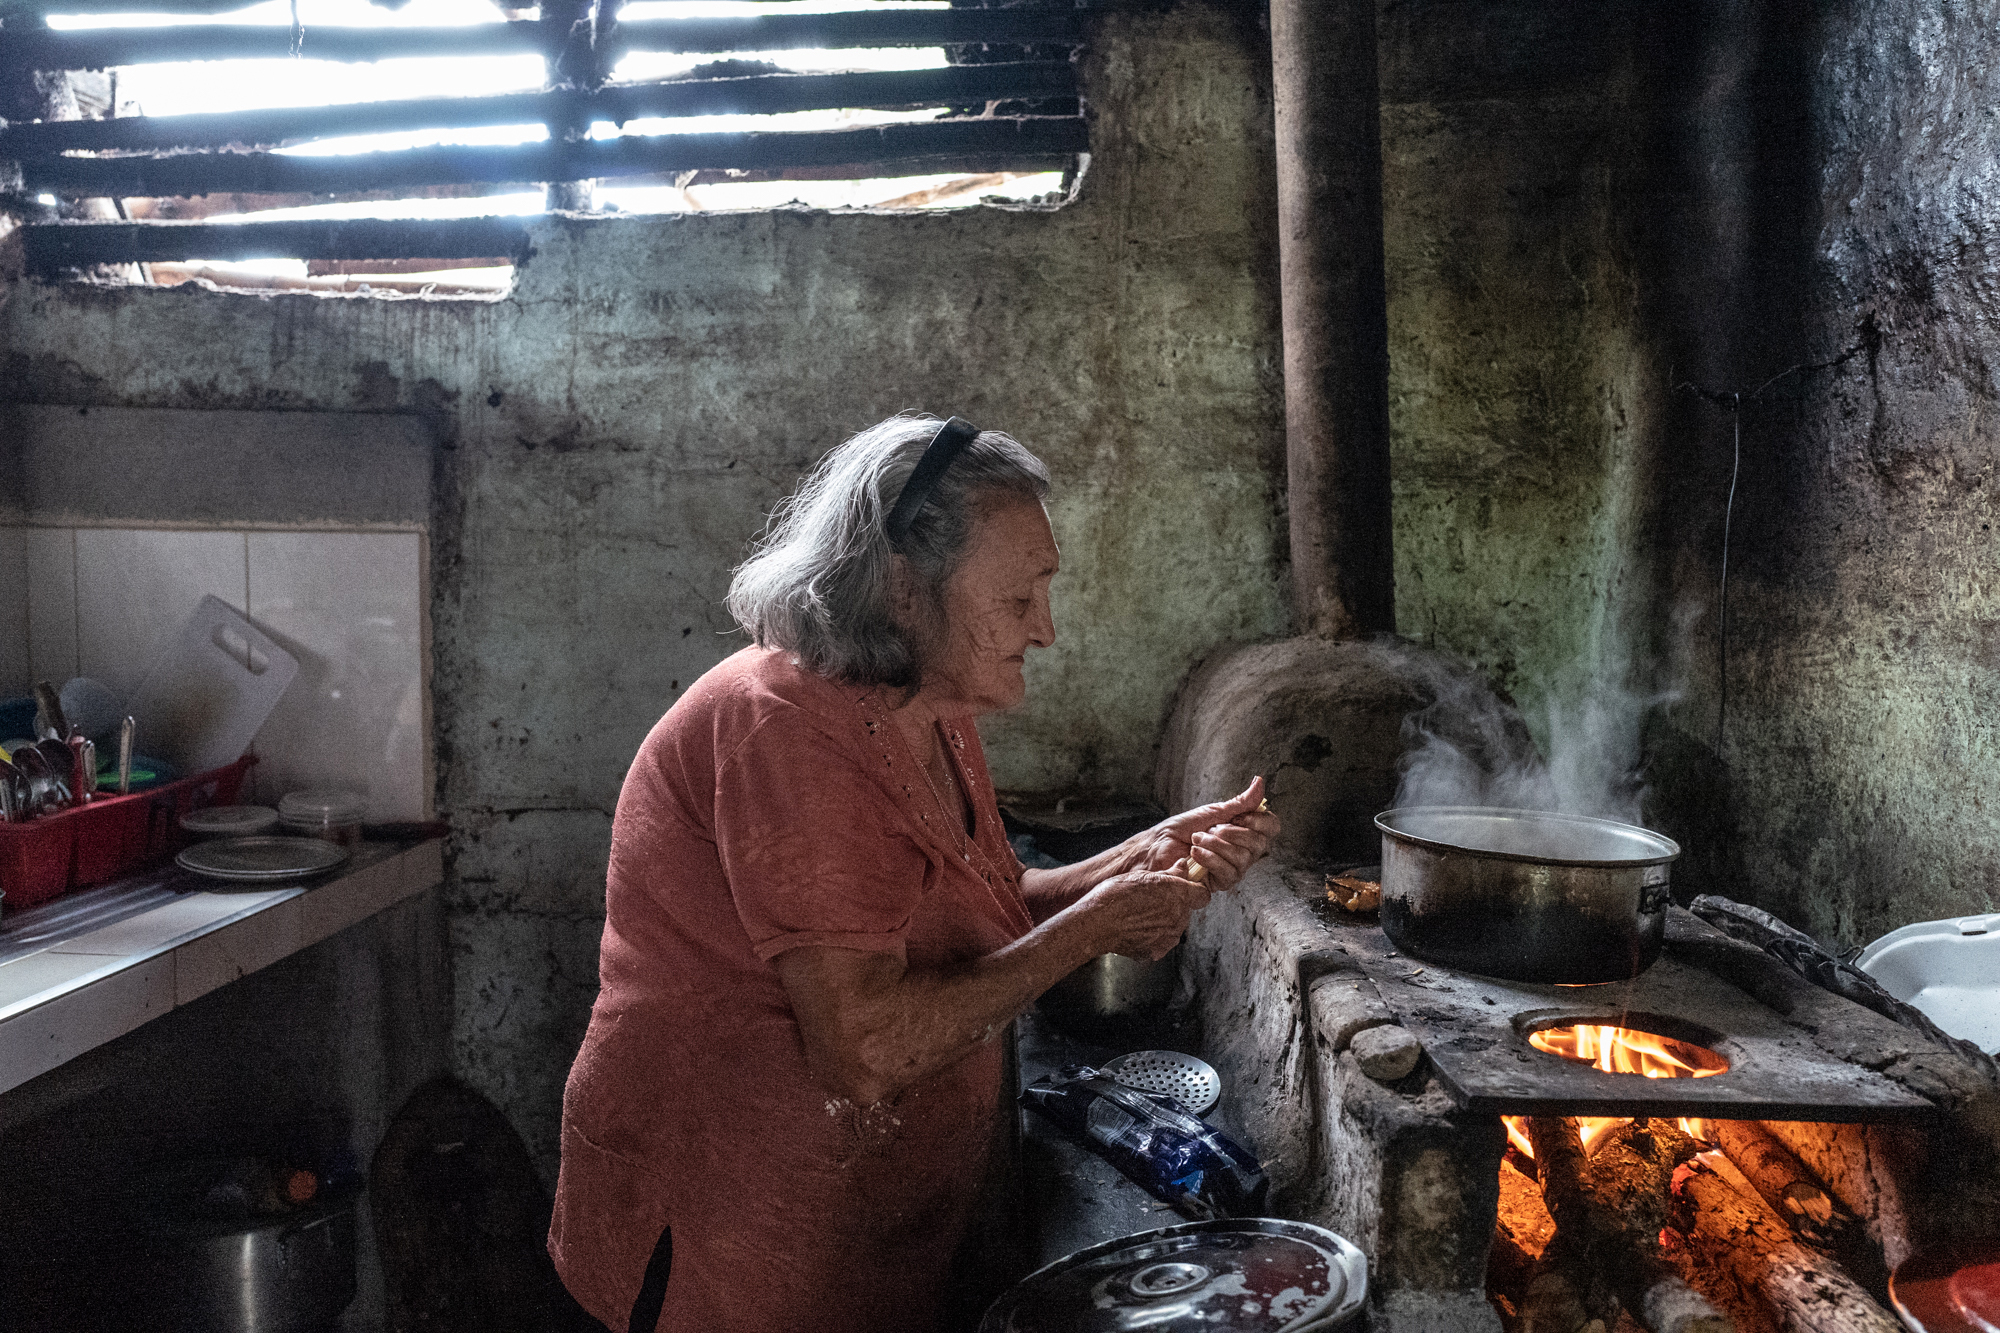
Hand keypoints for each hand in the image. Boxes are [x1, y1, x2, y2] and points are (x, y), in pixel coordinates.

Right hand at [1075, 867, 1212, 960]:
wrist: (1095, 923)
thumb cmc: (1114, 896)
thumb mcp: (1142, 876)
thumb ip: (1169, 874)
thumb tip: (1183, 867)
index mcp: (1177, 895)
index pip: (1202, 895)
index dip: (1194, 890)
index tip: (1185, 887)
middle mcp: (1177, 917)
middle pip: (1186, 911)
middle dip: (1174, 905)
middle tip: (1152, 899)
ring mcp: (1167, 937)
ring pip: (1174, 927)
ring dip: (1163, 920)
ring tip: (1140, 914)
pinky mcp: (1156, 951)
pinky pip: (1161, 941)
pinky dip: (1153, 936)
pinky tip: (1136, 928)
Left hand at [1131, 776, 1280, 893]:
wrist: (1156, 847)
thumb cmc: (1181, 829)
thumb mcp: (1213, 812)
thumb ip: (1239, 803)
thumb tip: (1259, 782)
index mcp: (1244, 831)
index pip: (1271, 827)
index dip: (1260, 821)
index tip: (1239, 817)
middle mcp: (1243, 851)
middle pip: (1260, 844)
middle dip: (1231, 833)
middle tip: (1210, 829)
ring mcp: (1233, 868)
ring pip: (1243, 859)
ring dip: (1216, 845)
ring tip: (1197, 839)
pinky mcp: (1220, 883)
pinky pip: (1229, 873)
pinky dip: (1210, 859)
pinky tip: (1195, 854)